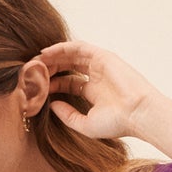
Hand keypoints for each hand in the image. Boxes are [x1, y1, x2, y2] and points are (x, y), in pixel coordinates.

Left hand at [37, 39, 159, 139]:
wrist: (138, 113)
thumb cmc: (117, 123)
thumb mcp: (85, 124)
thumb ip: (67, 115)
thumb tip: (51, 105)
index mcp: (94, 93)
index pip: (68, 83)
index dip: (51, 83)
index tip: (36, 86)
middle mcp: (96, 77)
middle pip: (67, 67)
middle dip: (50, 67)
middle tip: (32, 70)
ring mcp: (100, 65)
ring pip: (71, 55)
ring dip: (53, 56)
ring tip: (36, 60)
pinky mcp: (103, 56)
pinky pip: (79, 47)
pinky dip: (62, 47)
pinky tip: (48, 52)